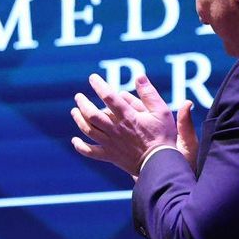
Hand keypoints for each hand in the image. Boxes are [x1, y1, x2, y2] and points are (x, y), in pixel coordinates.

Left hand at [70, 74, 188, 176]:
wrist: (161, 163)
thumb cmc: (163, 135)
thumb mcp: (162, 111)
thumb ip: (149, 94)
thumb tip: (139, 76)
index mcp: (128, 117)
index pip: (109, 97)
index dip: (99, 85)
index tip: (92, 78)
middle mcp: (116, 129)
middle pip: (92, 114)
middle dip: (83, 103)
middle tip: (78, 96)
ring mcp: (111, 143)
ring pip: (88, 130)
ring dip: (78, 119)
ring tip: (74, 111)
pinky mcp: (110, 155)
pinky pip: (90, 152)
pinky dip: (80, 146)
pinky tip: (74, 141)